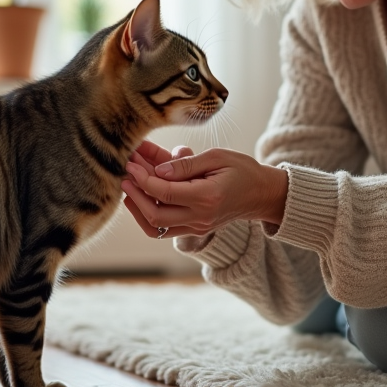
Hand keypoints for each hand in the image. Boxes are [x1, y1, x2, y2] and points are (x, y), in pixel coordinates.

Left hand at [121, 143, 288, 239]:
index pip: (165, 192)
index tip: (131, 163)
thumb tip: (158, 171)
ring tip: (128, 187)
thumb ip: (186, 165)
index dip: (144, 178)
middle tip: (124, 174)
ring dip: (137, 208)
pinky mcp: (195, 229)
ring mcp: (197, 226)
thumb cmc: (242, 170)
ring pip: (155, 227)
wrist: (262, 194)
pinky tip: (140, 198)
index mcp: (207, 197)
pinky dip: (147, 215)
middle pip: (155, 215)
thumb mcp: (216, 157)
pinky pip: (163, 229)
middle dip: (135, 194)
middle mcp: (200, 217)